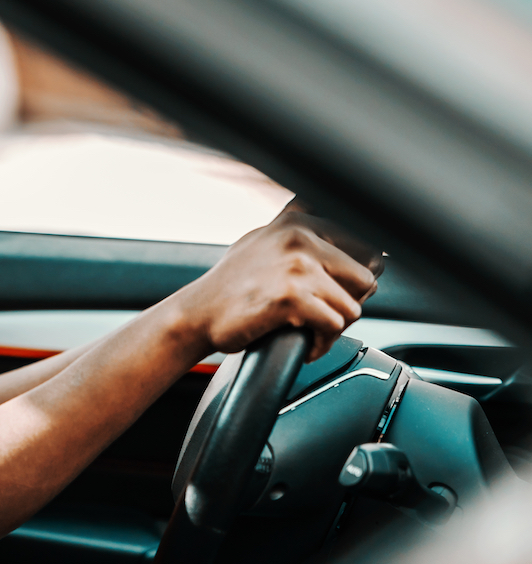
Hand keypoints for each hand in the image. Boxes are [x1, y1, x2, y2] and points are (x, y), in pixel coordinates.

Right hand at [176, 202, 382, 360]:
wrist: (196, 314)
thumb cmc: (231, 283)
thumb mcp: (263, 239)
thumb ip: (298, 227)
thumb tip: (337, 220)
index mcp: (299, 221)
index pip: (366, 249)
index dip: (354, 280)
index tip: (335, 294)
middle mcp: (300, 237)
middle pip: (365, 280)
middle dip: (348, 303)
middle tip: (322, 315)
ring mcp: (296, 266)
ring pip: (352, 307)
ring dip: (334, 327)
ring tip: (309, 330)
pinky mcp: (292, 297)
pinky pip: (333, 326)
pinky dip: (321, 343)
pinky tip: (303, 342)